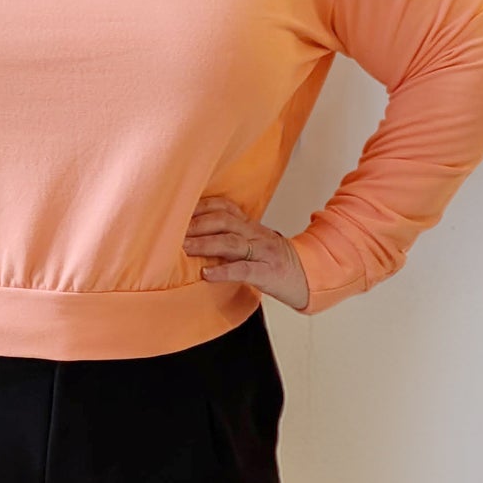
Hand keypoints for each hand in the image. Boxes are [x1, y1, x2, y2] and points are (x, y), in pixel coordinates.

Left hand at [183, 195, 309, 310]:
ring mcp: (262, 252)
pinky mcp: (268, 273)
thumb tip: (193, 236)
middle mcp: (255, 234)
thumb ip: (229, 236)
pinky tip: (207, 274)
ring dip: (204, 244)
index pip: (223, 207)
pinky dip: (224, 271)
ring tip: (184, 249)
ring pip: (231, 242)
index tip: (176, 212)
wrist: (309, 276)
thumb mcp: (253, 242)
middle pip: (223, 221)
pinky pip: (244, 270)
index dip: (200, 207)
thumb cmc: (275, 261)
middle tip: (173, 233)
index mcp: (250, 225)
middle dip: (196, 225)